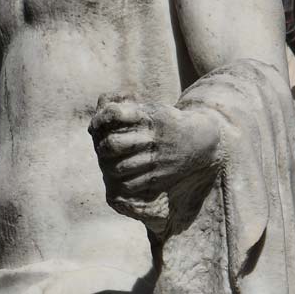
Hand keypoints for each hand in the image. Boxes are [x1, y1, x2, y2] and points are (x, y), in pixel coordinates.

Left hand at [89, 95, 221, 209]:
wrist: (199, 141)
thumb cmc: (165, 123)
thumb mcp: (150, 109)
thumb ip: (123, 110)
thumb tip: (95, 122)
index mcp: (148, 116)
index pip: (114, 114)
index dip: (101, 119)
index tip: (97, 124)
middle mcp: (152, 137)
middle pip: (113, 144)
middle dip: (102, 146)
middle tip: (103, 147)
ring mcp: (156, 159)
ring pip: (119, 167)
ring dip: (108, 165)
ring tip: (109, 162)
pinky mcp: (158, 176)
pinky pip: (130, 184)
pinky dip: (119, 181)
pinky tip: (120, 175)